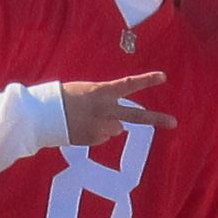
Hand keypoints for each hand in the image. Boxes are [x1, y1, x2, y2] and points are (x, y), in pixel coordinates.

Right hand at [60, 71, 175, 142]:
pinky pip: (102, 136)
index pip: (128, 85)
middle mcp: (105, 111)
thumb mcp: (86, 91)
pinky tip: (81, 126)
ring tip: (85, 118)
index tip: (163, 77)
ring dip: (107, 124)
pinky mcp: (95, 139)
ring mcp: (101, 127)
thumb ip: (106, 104)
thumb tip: (121, 127)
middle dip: (157, 119)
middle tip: (174, 123)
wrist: (43, 116)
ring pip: (115, 127)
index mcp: (102, 92)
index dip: (147, 81)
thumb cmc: (63, 97)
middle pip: (136, 115)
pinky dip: (96, 133)